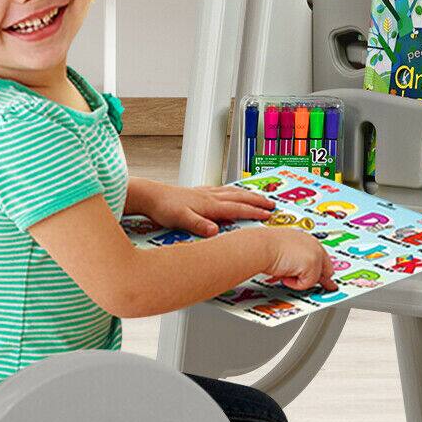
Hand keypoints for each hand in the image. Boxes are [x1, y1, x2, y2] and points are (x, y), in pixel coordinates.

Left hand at [133, 180, 274, 236]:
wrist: (149, 195)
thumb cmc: (163, 208)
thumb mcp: (181, 219)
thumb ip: (198, 225)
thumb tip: (215, 231)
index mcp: (209, 205)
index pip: (237, 208)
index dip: (254, 211)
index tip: (269, 214)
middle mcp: (209, 197)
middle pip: (239, 197)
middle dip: (257, 200)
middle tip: (272, 204)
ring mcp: (204, 193)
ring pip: (231, 192)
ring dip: (246, 194)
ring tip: (257, 196)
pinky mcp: (197, 192)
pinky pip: (220, 190)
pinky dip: (230, 191)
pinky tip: (229, 192)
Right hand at [260, 226, 335, 292]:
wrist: (260, 246)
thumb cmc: (264, 247)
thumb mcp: (282, 251)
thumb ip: (295, 259)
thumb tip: (294, 272)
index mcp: (304, 239)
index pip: (319, 256)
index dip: (321, 269)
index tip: (326, 279)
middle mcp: (312, 244)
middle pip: (327, 268)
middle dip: (323, 279)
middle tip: (328, 288)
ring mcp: (314, 253)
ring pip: (316, 278)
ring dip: (301, 280)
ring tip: (285, 274)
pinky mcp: (313, 264)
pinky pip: (308, 283)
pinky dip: (296, 284)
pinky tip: (285, 276)